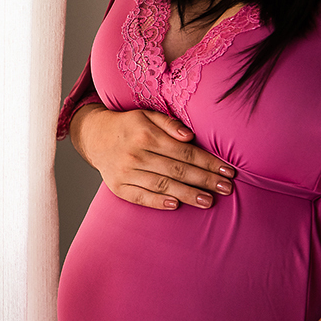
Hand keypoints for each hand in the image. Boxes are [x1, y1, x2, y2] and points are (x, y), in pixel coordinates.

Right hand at [70, 105, 235, 209]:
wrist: (94, 136)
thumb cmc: (129, 126)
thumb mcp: (147, 115)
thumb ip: (169, 123)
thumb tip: (190, 137)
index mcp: (145, 134)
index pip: (184, 151)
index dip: (208, 162)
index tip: (227, 171)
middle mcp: (135, 153)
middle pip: (176, 169)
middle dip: (204, 180)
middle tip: (226, 188)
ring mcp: (125, 172)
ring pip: (162, 185)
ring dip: (187, 194)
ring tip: (208, 201)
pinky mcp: (117, 187)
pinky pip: (140, 197)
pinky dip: (158, 202)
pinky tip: (176, 205)